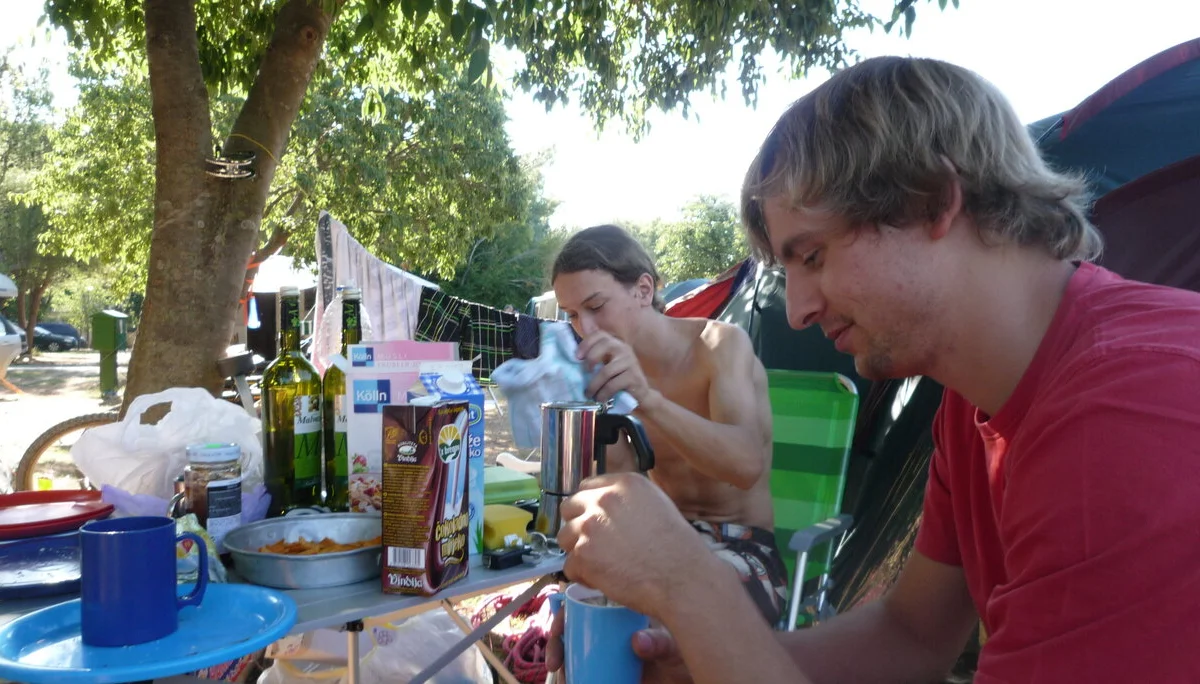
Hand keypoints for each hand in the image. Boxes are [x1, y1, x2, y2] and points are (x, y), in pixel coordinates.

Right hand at [547, 611, 692, 683]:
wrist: (687, 680)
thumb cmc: (684, 659)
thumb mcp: (673, 647)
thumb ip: (659, 643)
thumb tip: (637, 641)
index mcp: (621, 614)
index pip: (586, 607)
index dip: (567, 616)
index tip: (559, 631)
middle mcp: (610, 630)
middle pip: (574, 629)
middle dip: (558, 642)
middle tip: (555, 660)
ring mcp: (607, 652)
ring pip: (575, 651)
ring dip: (563, 662)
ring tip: (561, 676)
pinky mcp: (606, 672)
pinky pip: (584, 672)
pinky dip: (573, 676)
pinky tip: (568, 681)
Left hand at [556, 473, 720, 618]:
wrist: (682, 577)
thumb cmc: (677, 547)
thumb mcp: (657, 504)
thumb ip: (627, 500)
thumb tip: (608, 508)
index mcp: (623, 484)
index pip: (587, 486)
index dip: (589, 506)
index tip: (594, 519)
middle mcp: (602, 501)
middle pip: (569, 507)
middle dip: (578, 525)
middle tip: (594, 543)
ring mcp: (589, 528)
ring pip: (565, 537)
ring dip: (578, 550)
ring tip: (601, 564)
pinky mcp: (583, 556)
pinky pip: (569, 566)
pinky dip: (583, 575)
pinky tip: (603, 579)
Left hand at [576, 331, 656, 405]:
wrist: (639, 394)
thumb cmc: (618, 379)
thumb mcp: (607, 364)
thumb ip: (595, 357)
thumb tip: (573, 358)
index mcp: (615, 343)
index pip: (600, 334)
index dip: (587, 343)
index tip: (577, 357)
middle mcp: (624, 349)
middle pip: (605, 345)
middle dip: (591, 359)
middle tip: (584, 374)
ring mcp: (630, 362)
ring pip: (606, 371)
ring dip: (594, 385)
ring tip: (589, 394)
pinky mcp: (634, 377)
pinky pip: (613, 385)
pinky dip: (603, 394)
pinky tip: (600, 399)